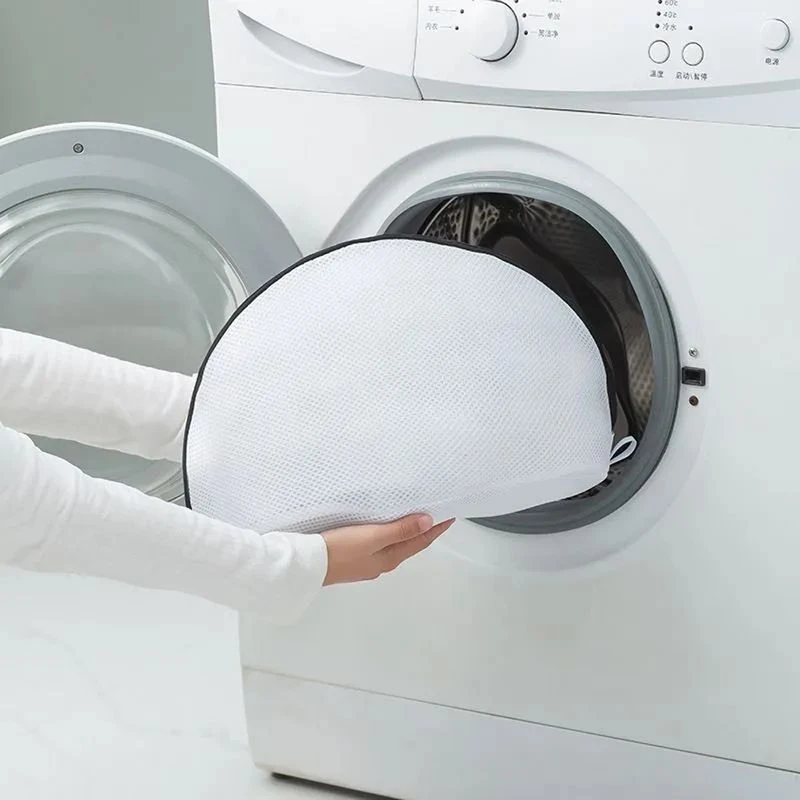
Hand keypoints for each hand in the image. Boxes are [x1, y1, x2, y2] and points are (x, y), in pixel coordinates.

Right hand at [322, 514, 454, 585]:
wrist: (308, 565)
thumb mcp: (372, 536)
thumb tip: (429, 522)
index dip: (436, 529)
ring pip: (395, 545)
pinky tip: (384, 527)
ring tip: (414, 517)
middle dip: (424, 530)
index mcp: (390, 558)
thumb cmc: (341, 548)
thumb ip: (400, 530)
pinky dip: (390, 534)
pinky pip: (380, 544)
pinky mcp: (354, 558)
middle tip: (436, 513)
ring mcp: (368, 562)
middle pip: (409, 544)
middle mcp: (382, 563)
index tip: (450, 516)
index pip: (420, 541)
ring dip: (407, 532)